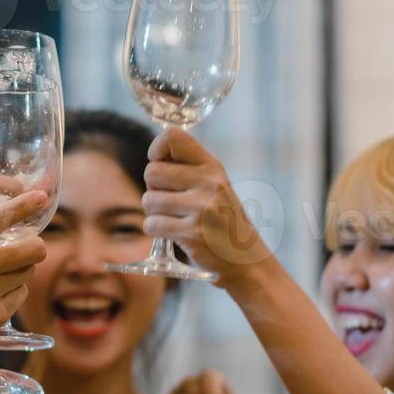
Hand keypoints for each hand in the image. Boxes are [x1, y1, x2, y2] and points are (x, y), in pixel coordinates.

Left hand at [143, 128, 273, 285]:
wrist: (245, 257)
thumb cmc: (222, 218)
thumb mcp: (214, 183)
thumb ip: (188, 167)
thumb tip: (155, 154)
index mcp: (212, 166)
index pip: (172, 137)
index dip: (157, 150)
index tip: (161, 164)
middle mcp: (208, 182)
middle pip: (152, 172)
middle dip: (153, 188)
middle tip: (170, 200)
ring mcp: (201, 207)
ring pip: (149, 200)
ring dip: (154, 212)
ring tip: (175, 218)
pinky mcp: (191, 232)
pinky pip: (152, 224)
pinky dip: (156, 230)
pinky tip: (173, 232)